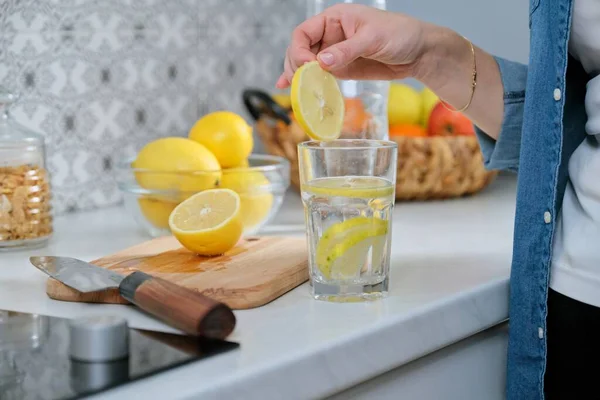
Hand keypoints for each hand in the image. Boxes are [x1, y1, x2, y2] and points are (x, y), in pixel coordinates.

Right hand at [276, 4, 429, 87]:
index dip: (299, 50)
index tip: (306, 67)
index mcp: (334, 19)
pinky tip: (291, 89)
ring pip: (306, 64)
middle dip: (294, 65)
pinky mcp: (341, 69)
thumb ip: (346, 50)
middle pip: (300, 49)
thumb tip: (321, 62)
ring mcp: (334, 54)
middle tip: (297, 83)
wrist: (418, 53)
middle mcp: (330, 35)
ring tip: (292, 90)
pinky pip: (318, 75)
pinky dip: (306, 82)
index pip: (304, 32)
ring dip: (297, 76)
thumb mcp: (373, 39)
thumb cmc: (399, 34)